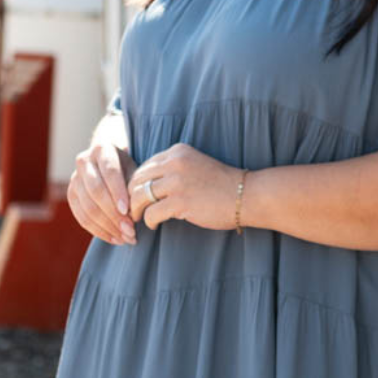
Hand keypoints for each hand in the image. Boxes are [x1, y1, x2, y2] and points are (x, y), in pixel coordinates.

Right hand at [67, 136, 137, 245]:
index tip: (128, 211)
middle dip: (114, 215)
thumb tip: (132, 216)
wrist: (108, 161)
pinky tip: (115, 239)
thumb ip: (133, 188)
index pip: (109, 172)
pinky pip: (82, 218)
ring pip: (88, 208)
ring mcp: (74, 179)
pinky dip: (99, 231)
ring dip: (108, 227)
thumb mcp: (134, 169)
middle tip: (131, 231)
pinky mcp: (71, 196)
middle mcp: (84, 162)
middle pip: (96, 192)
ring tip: (126, 239)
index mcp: (102, 149)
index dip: (118, 193)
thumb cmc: (127, 167)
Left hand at [128, 144, 243, 231]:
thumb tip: (149, 186)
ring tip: (137, 219)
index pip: (145, 166)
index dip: (137, 183)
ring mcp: (176, 182)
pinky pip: (151, 213)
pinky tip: (153, 225)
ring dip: (135, 210)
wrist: (247, 195)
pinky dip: (148, 221)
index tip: (138, 196)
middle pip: (137, 179)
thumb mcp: (195, 165)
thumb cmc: (223, 185)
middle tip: (131, 209)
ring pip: (140, 196)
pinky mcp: (180, 202)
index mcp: (177, 152)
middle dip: (131, 196)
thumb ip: (173, 170)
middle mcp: (174, 163)